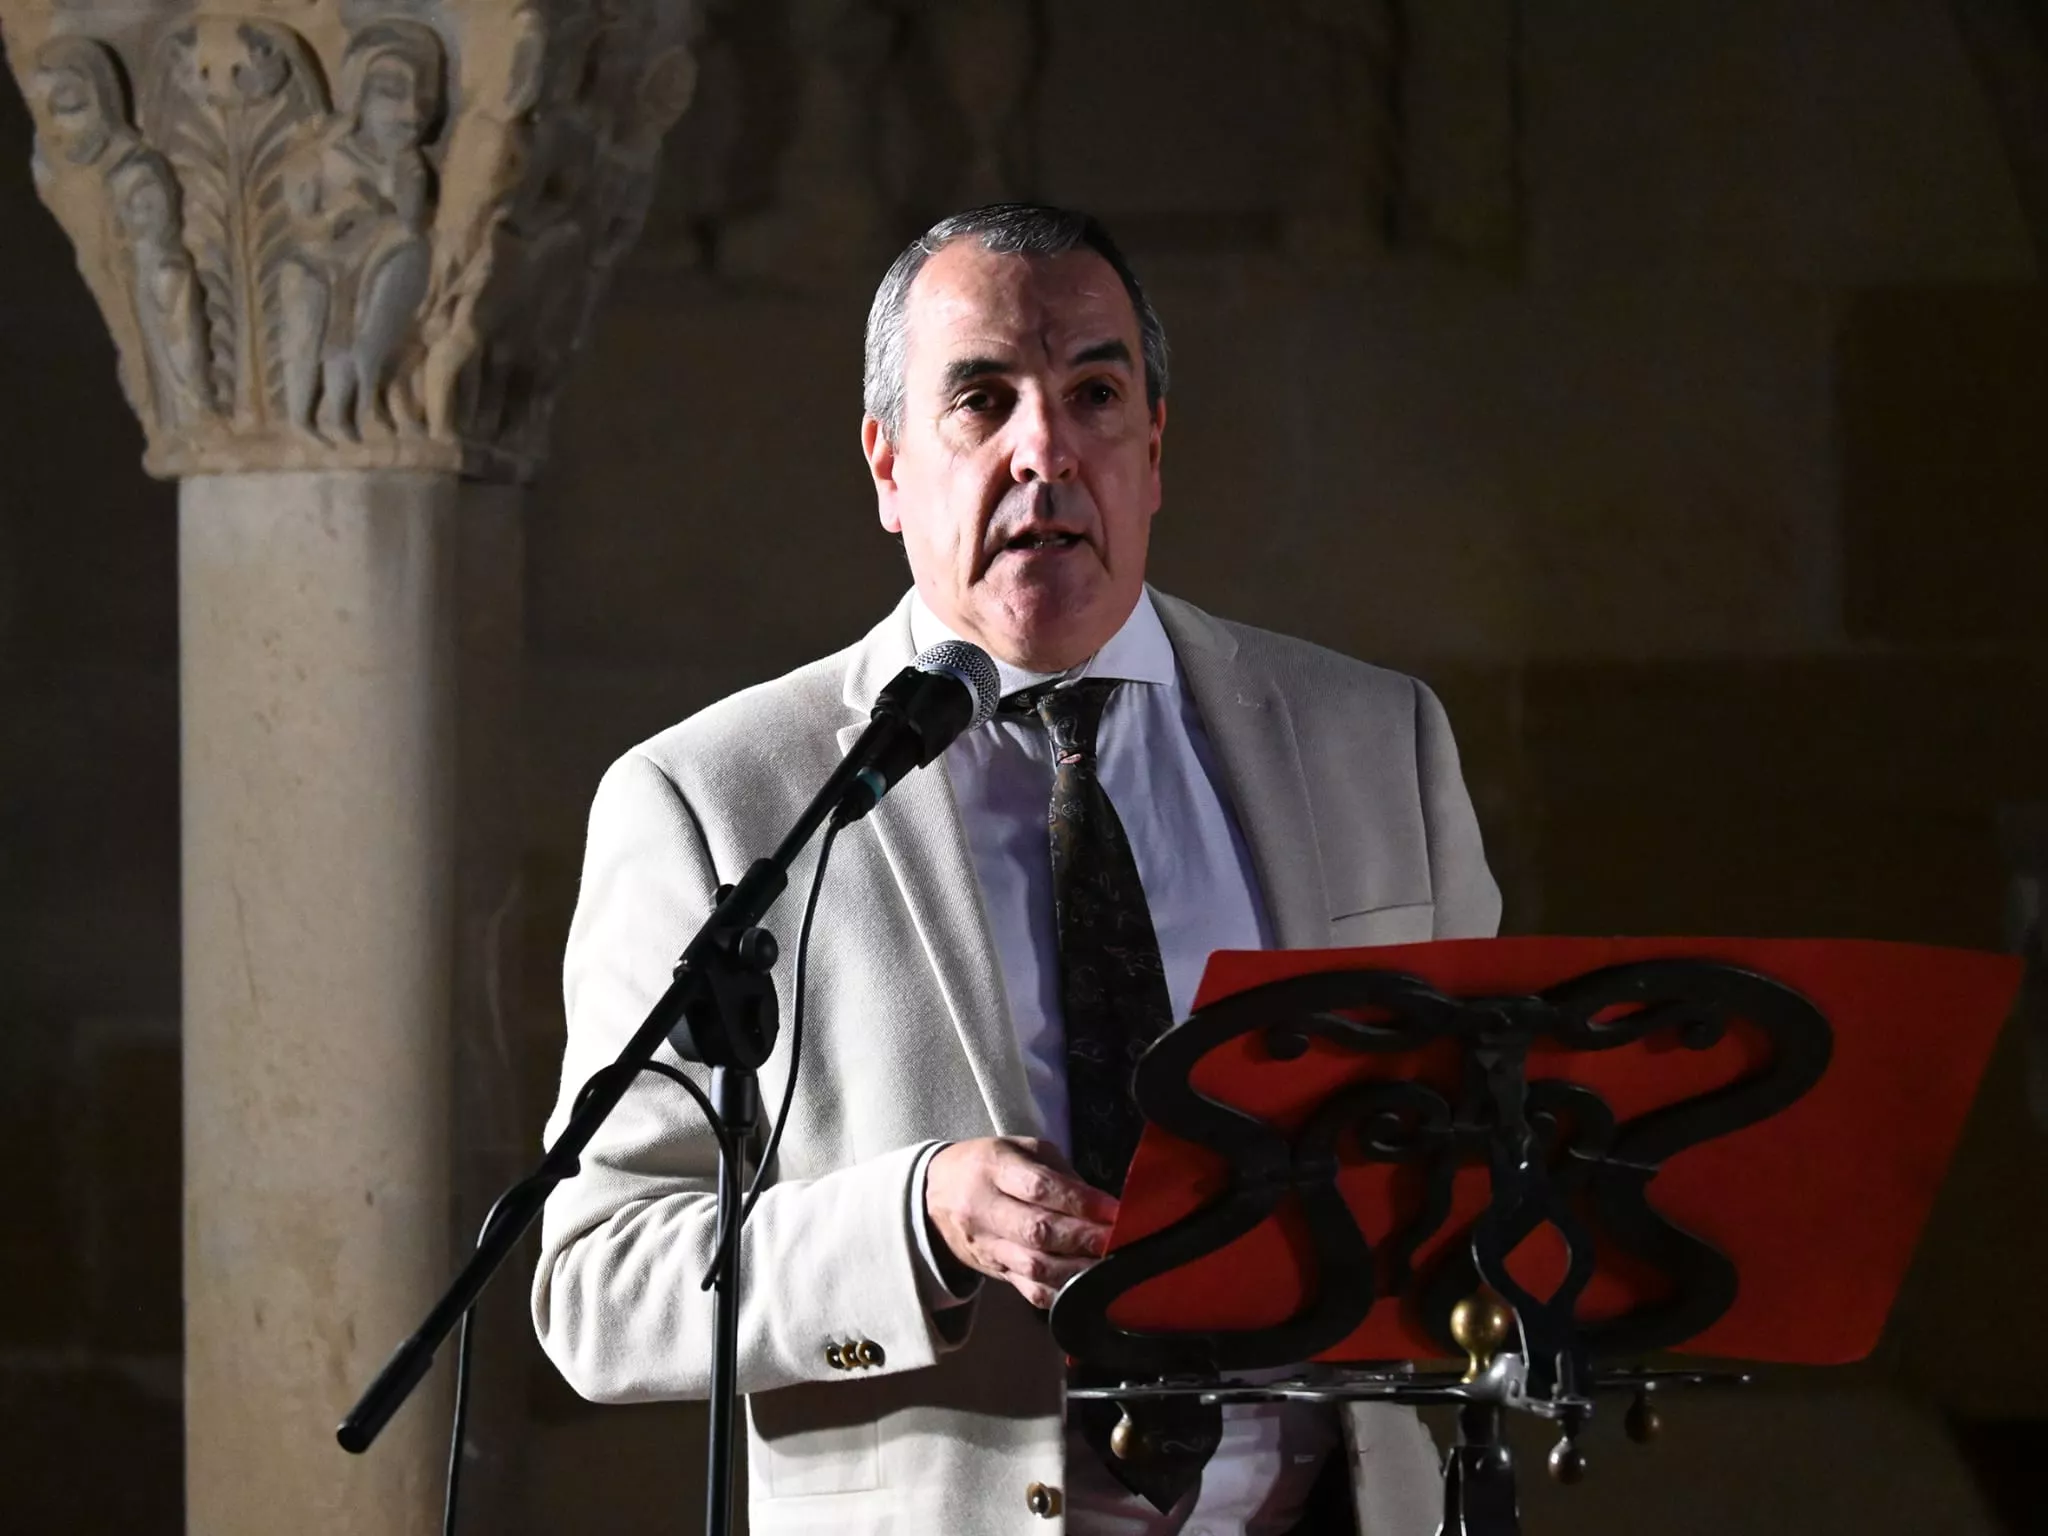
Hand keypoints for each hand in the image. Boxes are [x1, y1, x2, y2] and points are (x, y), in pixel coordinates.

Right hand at [924, 1136, 1119, 1309]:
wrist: (935, 1194)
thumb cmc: (988, 1164)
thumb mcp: (1021, 1149)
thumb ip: (1060, 1172)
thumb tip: (1102, 1203)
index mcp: (995, 1168)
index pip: (1039, 1187)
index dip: (1079, 1201)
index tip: (1114, 1209)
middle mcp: (986, 1209)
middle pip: (1037, 1231)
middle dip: (1083, 1238)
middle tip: (1118, 1240)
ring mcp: (989, 1246)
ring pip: (1035, 1266)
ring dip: (1078, 1269)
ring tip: (1109, 1265)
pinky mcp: (995, 1273)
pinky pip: (1030, 1291)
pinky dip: (1061, 1292)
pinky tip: (1087, 1288)